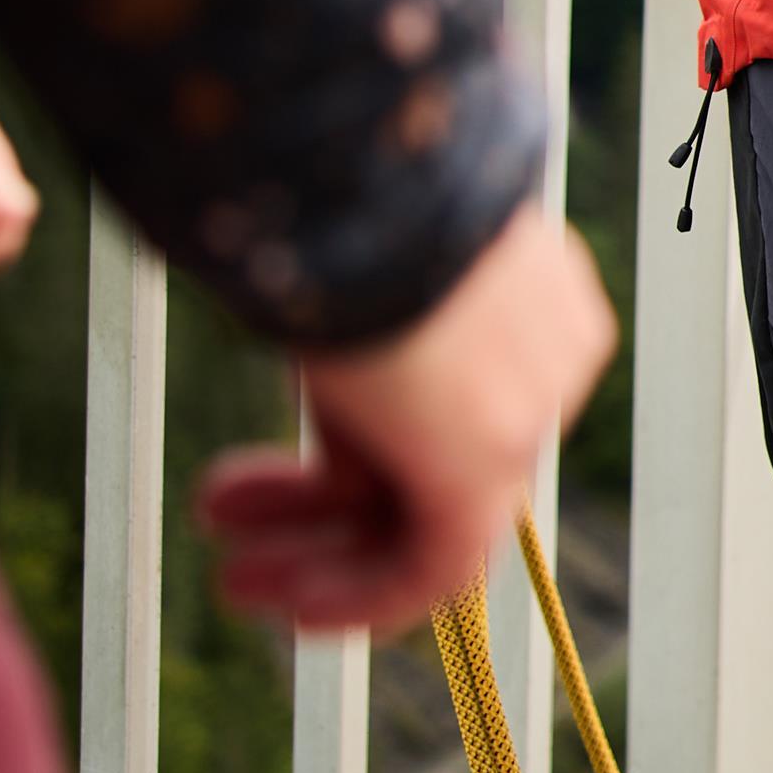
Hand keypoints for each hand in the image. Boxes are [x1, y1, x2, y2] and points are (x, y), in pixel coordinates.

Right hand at [196, 201, 613, 632]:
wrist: (358, 164)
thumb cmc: (335, 180)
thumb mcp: (351, 264)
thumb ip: (358, 335)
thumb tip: (322, 377)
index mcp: (528, 292)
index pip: (443, 396)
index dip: (344, 441)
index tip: (263, 464)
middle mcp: (545, 351)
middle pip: (432, 456)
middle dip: (321, 503)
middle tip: (226, 525)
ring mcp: (528, 407)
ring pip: (429, 516)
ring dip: (322, 557)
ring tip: (231, 579)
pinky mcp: (489, 460)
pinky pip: (439, 564)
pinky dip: (362, 596)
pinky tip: (287, 608)